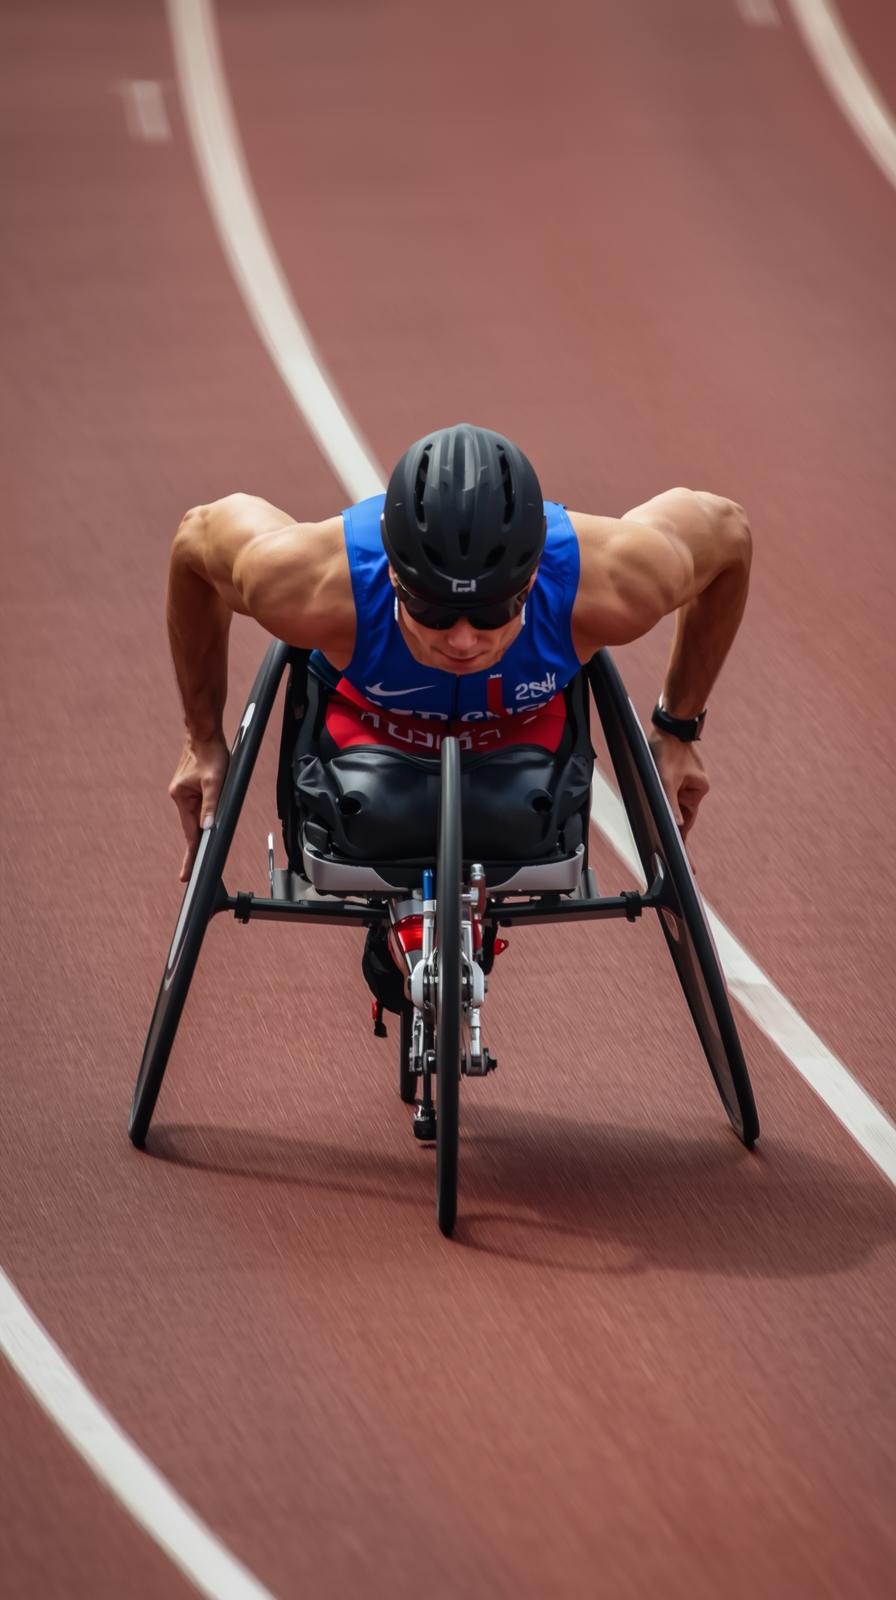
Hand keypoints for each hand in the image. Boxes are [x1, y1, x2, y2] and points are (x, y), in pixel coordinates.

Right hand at [168, 734, 229, 881]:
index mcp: (181, 798)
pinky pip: (199, 805)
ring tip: (206, 836)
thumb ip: (212, 805)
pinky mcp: (191, 787)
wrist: (203, 732)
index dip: (191, 855)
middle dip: (196, 847)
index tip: (186, 874)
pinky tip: (208, 817)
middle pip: (192, 827)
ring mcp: (185, 792)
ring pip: (197, 815)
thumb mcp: (215, 781)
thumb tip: (208, 828)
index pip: (190, 833)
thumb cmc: (210, 753)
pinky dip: (204, 813)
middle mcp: (180, 797)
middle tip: (190, 872)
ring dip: (203, 826)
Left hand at [647, 729, 708, 842]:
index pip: (689, 821)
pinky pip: (670, 788)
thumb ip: (671, 804)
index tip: (689, 865)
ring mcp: (687, 780)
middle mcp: (696, 786)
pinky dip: (664, 792)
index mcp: (699, 789)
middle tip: (662, 836)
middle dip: (670, 820)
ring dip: (664, 799)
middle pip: (680, 812)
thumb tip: (677, 825)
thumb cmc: (667, 750)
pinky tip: (656, 786)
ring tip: (656, 788)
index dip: (684, 842)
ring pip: (673, 800)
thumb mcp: (666, 780)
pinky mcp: (678, 773)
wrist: (669, 724)